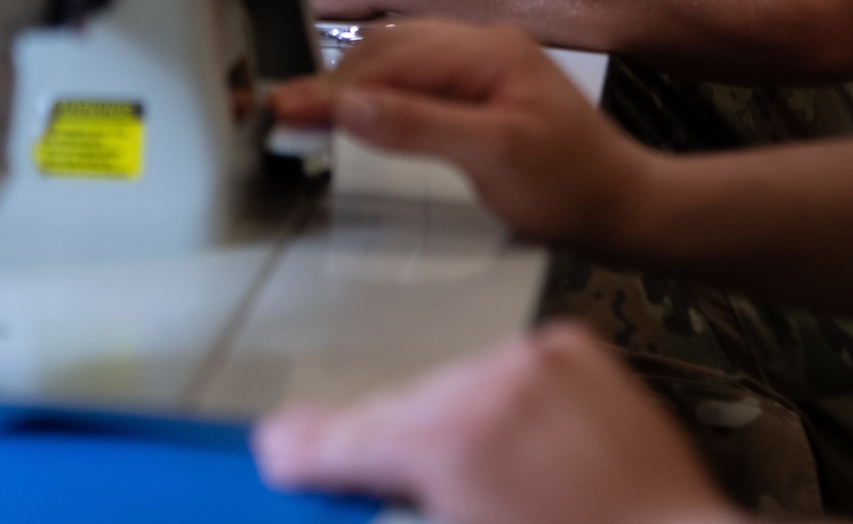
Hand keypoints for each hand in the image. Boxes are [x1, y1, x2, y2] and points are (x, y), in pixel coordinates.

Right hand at [254, 322, 742, 523]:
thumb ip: (398, 499)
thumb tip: (351, 475)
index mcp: (451, 440)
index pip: (352, 438)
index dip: (309, 449)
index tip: (279, 448)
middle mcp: (489, 384)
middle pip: (398, 409)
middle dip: (377, 442)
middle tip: (346, 458)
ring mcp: (535, 360)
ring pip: (452, 385)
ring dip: (446, 423)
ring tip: (464, 475)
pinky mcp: (573, 352)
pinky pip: (508, 371)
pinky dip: (501, 400)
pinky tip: (510, 444)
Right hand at [268, 18, 657, 252]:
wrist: (623, 207)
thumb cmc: (574, 186)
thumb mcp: (493, 157)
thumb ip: (419, 127)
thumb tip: (352, 107)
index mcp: (489, 51)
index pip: (391, 60)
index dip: (334, 88)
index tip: (287, 109)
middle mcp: (485, 45)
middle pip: (388, 50)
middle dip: (336, 82)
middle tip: (285, 116)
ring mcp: (484, 64)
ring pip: (398, 59)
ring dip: (355, 84)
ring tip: (310, 114)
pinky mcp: (482, 89)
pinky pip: (416, 76)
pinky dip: (380, 92)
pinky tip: (361, 112)